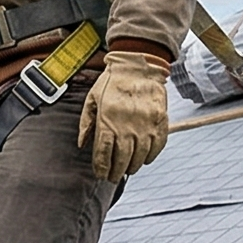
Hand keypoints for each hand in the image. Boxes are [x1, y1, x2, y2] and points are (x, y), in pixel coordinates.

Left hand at [78, 50, 169, 180]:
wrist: (138, 64)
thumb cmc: (112, 82)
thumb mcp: (92, 98)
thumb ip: (86, 122)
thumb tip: (82, 144)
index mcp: (108, 119)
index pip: (103, 152)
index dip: (101, 167)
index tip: (100, 174)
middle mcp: (127, 125)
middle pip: (122, 158)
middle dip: (116, 171)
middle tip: (113, 177)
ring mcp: (146, 124)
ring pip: (140, 156)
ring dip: (132, 166)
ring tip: (127, 170)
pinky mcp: (160, 121)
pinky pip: (157, 146)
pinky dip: (150, 156)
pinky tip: (144, 160)